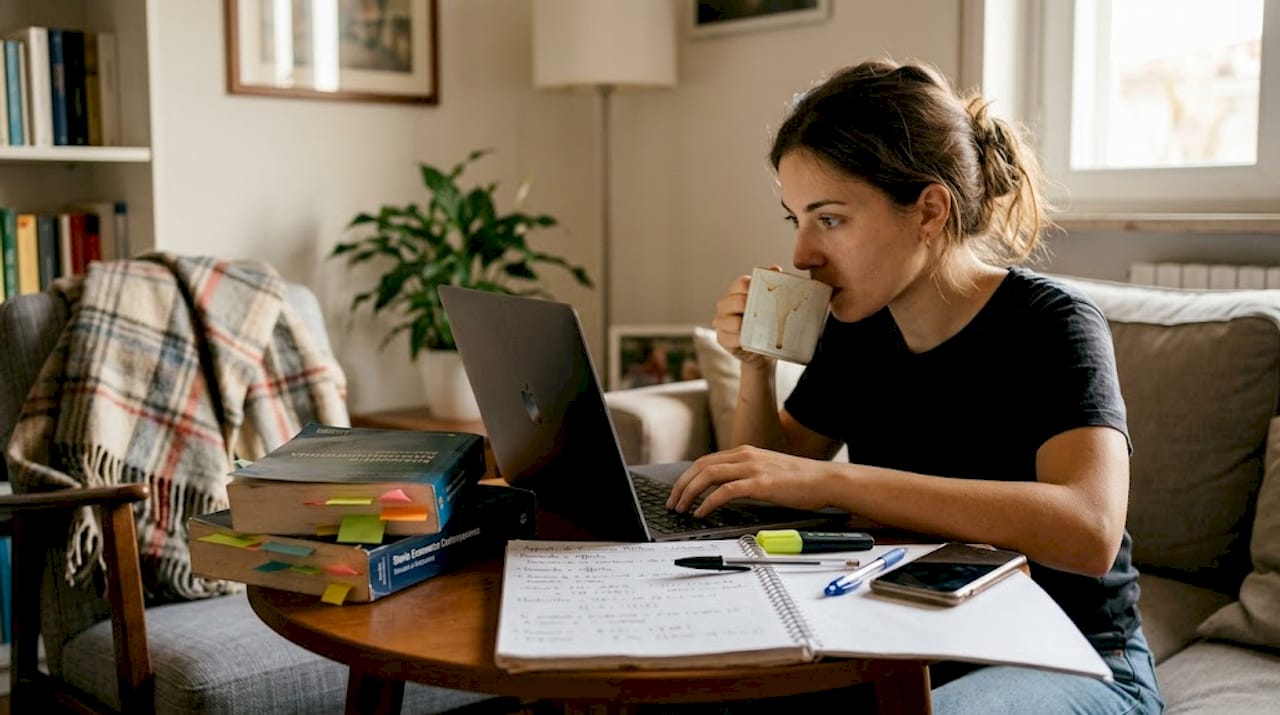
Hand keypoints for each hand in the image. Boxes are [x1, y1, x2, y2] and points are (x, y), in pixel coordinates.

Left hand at [665, 444, 833, 516]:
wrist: (826, 480)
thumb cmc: (800, 481)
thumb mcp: (768, 472)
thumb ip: (747, 476)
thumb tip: (725, 492)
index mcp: (745, 452)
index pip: (706, 461)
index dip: (687, 477)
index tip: (678, 492)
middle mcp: (745, 456)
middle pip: (701, 466)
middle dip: (681, 485)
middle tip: (672, 503)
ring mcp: (752, 468)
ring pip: (708, 476)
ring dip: (690, 494)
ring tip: (681, 509)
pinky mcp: (760, 483)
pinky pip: (725, 491)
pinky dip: (708, 502)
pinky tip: (701, 513)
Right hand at [713, 266, 781, 369]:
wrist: (765, 349)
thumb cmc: (767, 322)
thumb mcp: (772, 303)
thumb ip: (773, 284)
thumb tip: (775, 269)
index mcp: (737, 291)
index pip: (741, 283)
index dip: (752, 286)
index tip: (766, 292)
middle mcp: (725, 304)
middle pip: (735, 300)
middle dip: (749, 306)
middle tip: (764, 313)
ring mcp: (721, 322)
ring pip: (730, 320)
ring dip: (745, 325)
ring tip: (758, 328)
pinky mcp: (722, 338)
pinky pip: (729, 338)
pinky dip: (740, 339)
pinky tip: (750, 340)